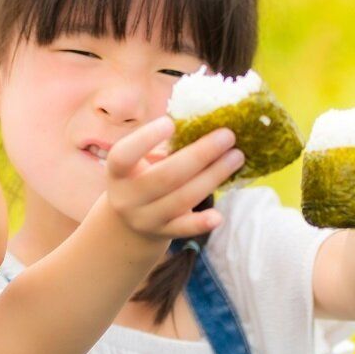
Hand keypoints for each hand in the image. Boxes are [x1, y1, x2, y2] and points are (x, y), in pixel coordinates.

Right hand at [100, 117, 242, 246]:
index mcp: (118, 172)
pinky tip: (218, 216)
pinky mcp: (163, 233)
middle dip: (200, 154)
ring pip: (181, 199)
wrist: (128, 222)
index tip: (171, 122)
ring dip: (212, 177)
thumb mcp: (140, 161)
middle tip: (228, 136)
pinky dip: (201, 223)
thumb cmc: (140, 176)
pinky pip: (183, 229)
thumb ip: (163, 145)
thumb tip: (202, 120)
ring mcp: (145, 218)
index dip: (145, 139)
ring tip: (236, 157)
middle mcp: (127, 197)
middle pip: (165, 176)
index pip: (124, 156)